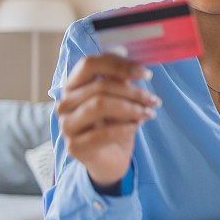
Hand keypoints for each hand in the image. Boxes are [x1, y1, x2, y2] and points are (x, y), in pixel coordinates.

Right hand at [56, 54, 159, 187]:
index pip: (89, 64)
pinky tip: (136, 127)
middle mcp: (65, 104)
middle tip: (154, 101)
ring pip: (100, 105)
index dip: (119, 65)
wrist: (110, 159)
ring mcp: (66, 126)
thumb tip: (130, 60)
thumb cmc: (115, 125)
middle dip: (133, 93)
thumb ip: (120, 80)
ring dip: (131, 108)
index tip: (146, 74)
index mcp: (73, 86)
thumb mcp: (119, 99)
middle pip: (100, 87)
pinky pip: (103, 132)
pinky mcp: (74, 147)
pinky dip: (126, 128)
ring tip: (148, 114)